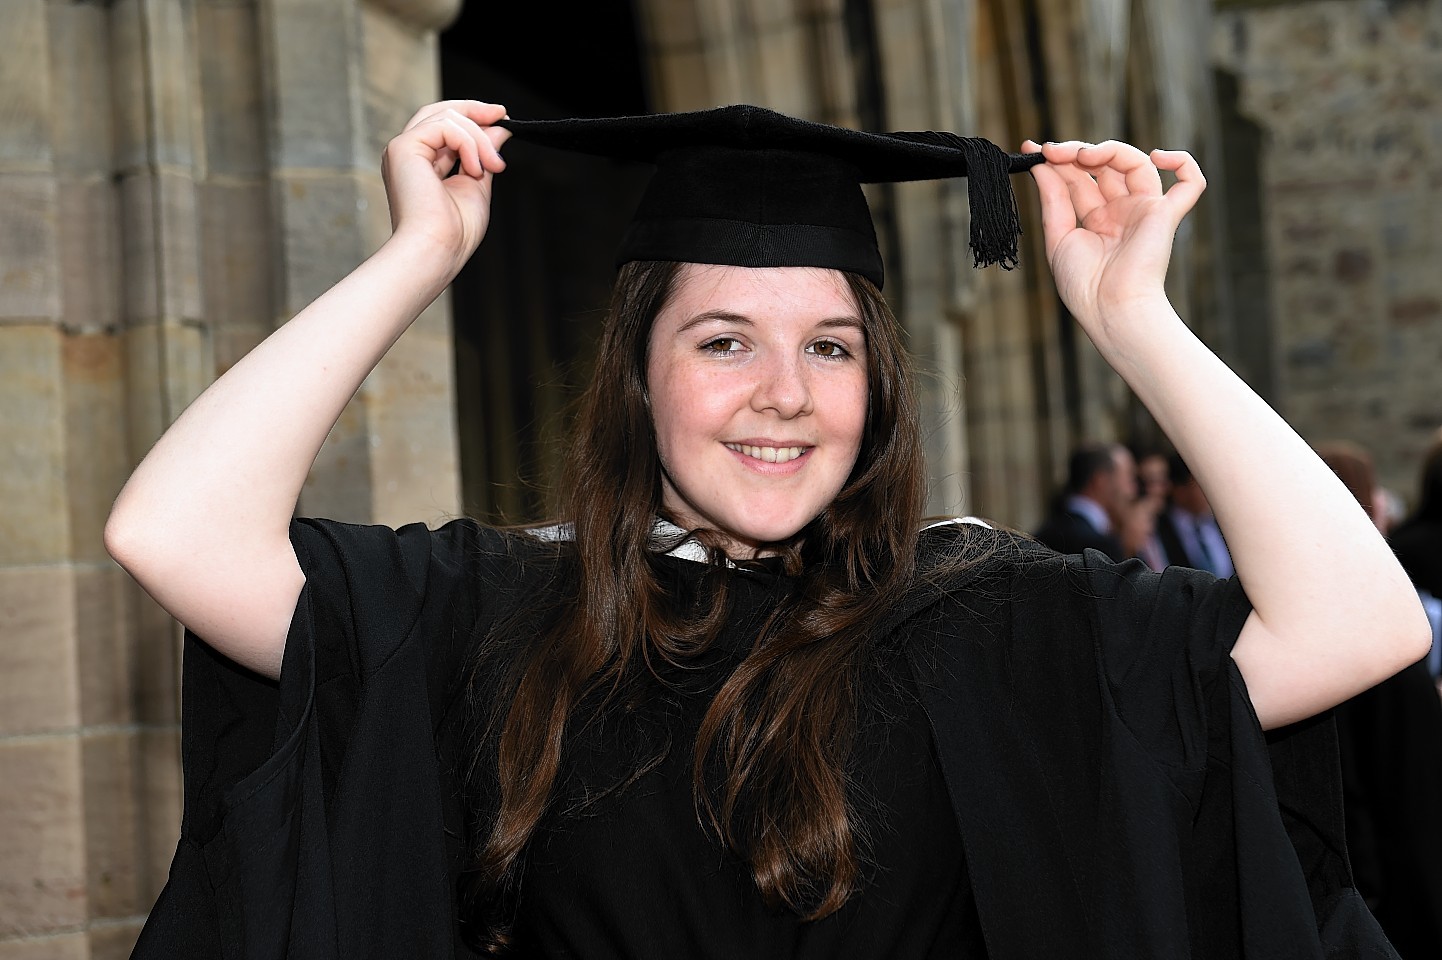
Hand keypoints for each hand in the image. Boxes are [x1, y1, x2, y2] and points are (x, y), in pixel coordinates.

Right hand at [381, 100, 510, 274]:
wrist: (437, 250)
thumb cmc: (454, 233)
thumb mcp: (477, 184)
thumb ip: (485, 154)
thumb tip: (500, 127)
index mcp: (421, 164)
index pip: (446, 126)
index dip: (474, 118)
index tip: (502, 119)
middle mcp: (409, 154)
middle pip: (441, 111)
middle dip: (475, 110)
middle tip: (502, 115)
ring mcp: (403, 149)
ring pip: (447, 117)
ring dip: (479, 139)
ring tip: (493, 166)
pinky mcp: (403, 148)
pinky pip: (444, 126)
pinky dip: (468, 143)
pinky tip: (475, 170)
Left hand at [1022, 139, 1204, 332]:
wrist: (1109, 309)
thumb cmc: (1083, 285)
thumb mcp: (1058, 237)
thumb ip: (1052, 199)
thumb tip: (1038, 165)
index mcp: (1096, 219)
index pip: (1078, 178)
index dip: (1057, 161)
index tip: (1032, 150)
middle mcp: (1122, 211)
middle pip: (1103, 166)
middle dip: (1076, 153)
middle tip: (1052, 151)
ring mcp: (1145, 210)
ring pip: (1135, 163)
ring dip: (1109, 150)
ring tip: (1083, 155)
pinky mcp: (1167, 215)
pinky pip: (1190, 184)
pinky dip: (1183, 163)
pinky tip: (1158, 155)